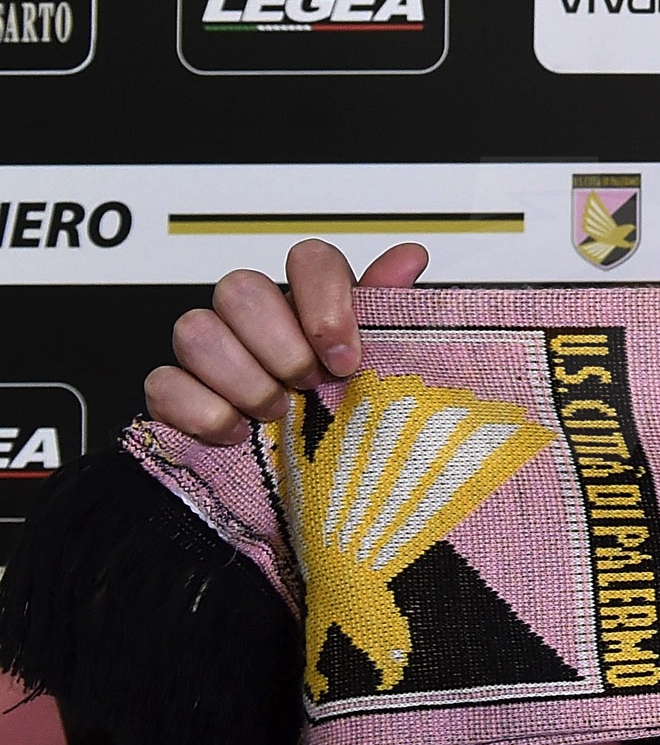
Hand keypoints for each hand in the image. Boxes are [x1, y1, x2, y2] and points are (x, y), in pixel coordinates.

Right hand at [145, 239, 430, 445]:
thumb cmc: (349, 419)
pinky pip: (163, 383)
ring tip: (277, 412)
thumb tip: (410, 256)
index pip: (309, 260)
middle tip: (309, 386)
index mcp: (310, 305)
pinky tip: (238, 433)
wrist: (316, 488)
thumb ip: (389, 313)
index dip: (326, 302)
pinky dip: (203, 412)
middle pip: (239, 288)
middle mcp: (254, 320)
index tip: (346, 359)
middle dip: (280, 346)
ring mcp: (209, 354)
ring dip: (244, 380)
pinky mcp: (174, 394)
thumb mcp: (383, 372)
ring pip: (194, 330)